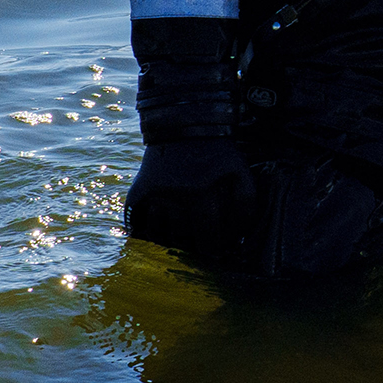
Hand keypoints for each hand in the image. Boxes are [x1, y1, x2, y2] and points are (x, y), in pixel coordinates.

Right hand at [125, 137, 258, 253]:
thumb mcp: (239, 171)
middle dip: (193, 248)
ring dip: (170, 243)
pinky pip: (137, 223)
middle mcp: (172, 195)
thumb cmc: (218, 154)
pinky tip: (156, 237)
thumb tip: (240, 235)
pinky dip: (145, 234)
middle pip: (182, 236)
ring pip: (159, 233)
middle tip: (200, 253)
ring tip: (181, 245)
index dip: (214, 247)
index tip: (218, 254)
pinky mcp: (137, 193)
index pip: (207, 232)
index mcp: (200, 191)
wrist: (183, 127)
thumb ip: (245, 202)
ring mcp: (152, 194)